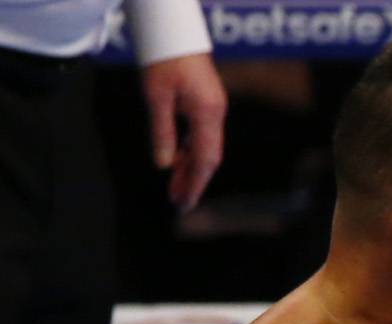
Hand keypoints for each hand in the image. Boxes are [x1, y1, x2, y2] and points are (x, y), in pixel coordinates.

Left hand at [140, 53, 225, 211]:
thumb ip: (162, 132)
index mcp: (208, 115)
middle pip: (208, 158)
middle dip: (193, 181)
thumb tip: (163, 165)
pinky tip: (176, 160)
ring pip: (204, 147)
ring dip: (189, 168)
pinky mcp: (206, 102)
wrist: (175, 31)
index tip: (184, 205)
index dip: (194, 184)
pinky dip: (188, 151)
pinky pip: (201, 135)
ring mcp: (213, 108)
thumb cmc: (165, 59)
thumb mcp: (156, 97)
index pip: (204, 160)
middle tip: (179, 204)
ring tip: (175, 188)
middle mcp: (216, 114)